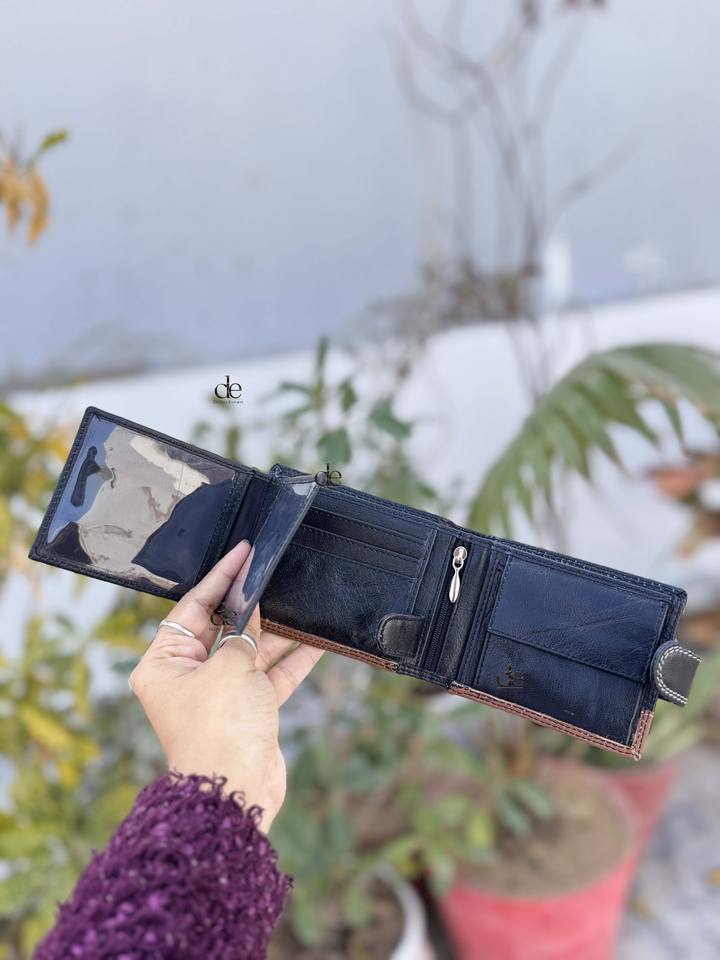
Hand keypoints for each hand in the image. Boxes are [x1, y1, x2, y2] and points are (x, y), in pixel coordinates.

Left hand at [129, 540, 322, 830]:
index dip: (221, 579)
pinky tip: (318, 640)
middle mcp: (188, 677)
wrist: (236, 791)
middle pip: (223, 627)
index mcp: (164, 664)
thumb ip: (243, 633)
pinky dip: (291, 659)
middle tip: (273, 572)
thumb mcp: (230, 667)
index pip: (193, 608)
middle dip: (250, 604)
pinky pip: (270, 675)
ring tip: (300, 601)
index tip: (243, 553)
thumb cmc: (219, 728)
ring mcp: (220, 694)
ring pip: (250, 650)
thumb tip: (251, 607)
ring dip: (275, 631)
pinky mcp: (248, 710)